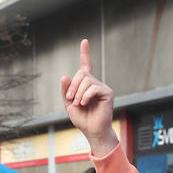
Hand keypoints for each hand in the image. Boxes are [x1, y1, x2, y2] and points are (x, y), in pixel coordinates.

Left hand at [61, 39, 118, 156]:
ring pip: (86, 80)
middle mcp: (95, 83)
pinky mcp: (108, 93)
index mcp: (86, 85)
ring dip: (78, 93)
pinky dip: (85, 95)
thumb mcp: (68, 104)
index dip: (85, 53)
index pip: (86, 65)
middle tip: (70, 99)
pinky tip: (84, 103)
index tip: (84, 41)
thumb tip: (65, 76)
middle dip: (73, 86)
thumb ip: (66, 90)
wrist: (92, 131)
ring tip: (78, 104)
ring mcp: (102, 87)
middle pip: (82, 73)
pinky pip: (93, 87)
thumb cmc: (82, 119)